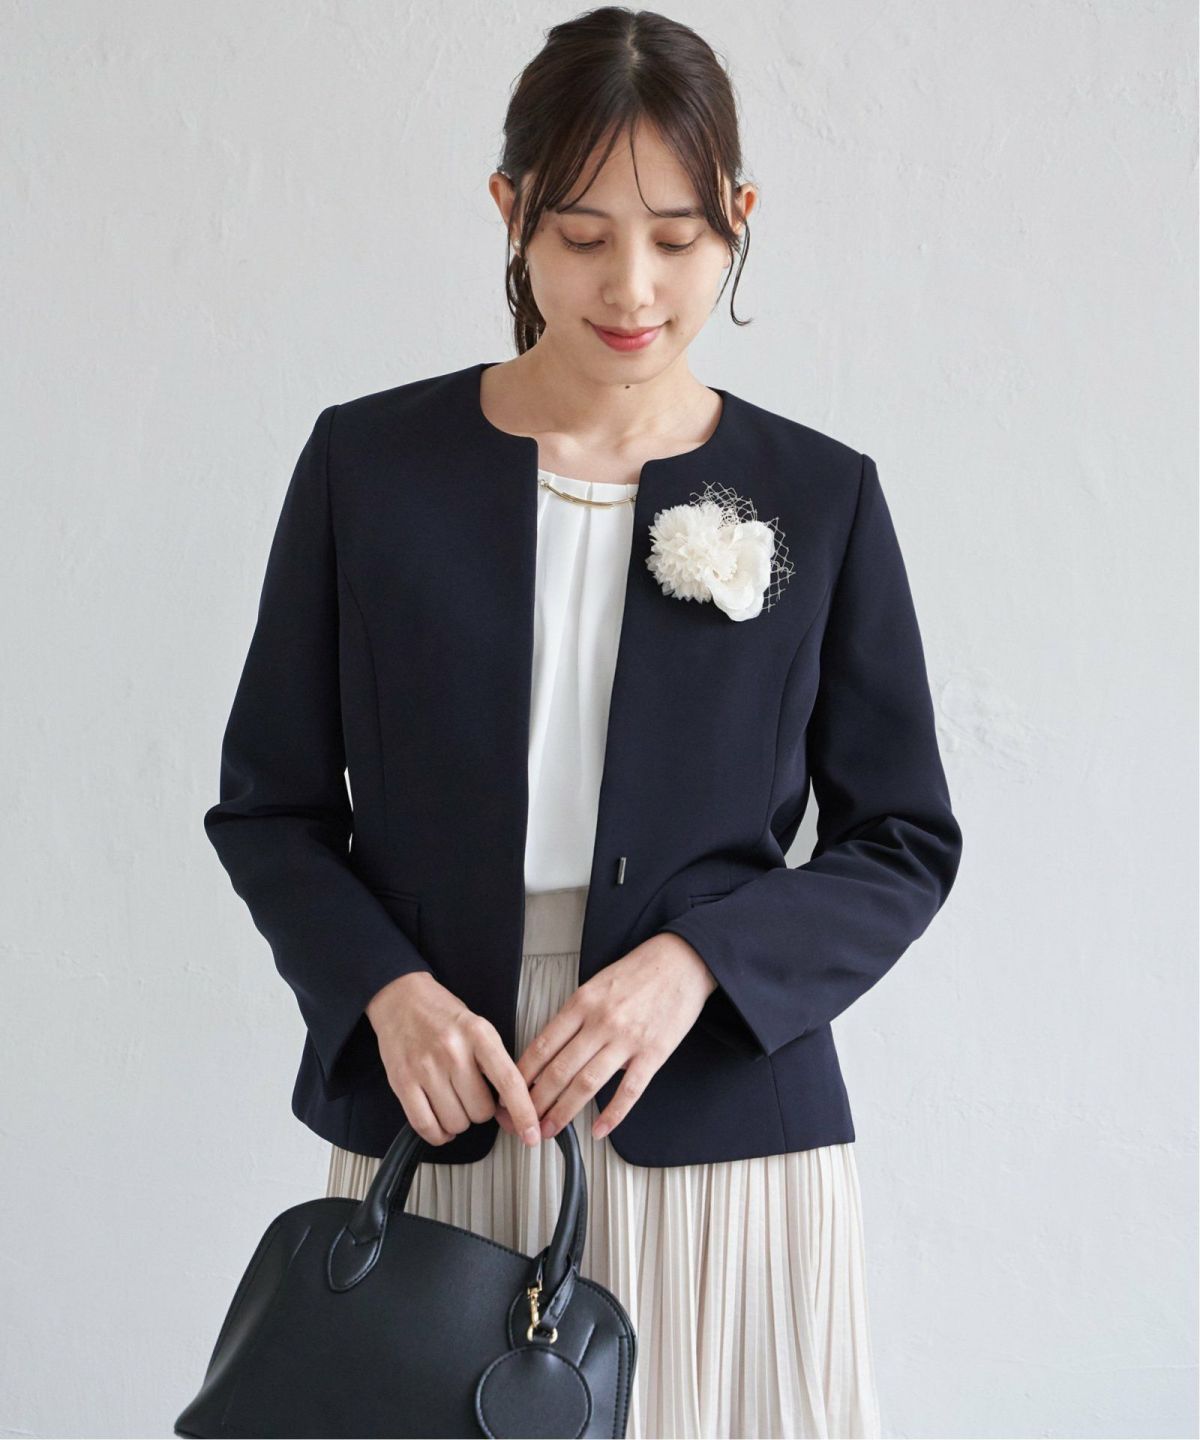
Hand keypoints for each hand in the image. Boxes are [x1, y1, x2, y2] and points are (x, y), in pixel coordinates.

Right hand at [367, 971, 543, 1148]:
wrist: (401, 998)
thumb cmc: (444, 1016)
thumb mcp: (478, 1027)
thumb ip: (495, 1063)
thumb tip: (510, 1109)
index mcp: (479, 1034)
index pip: (509, 1081)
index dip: (524, 1113)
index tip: (532, 1135)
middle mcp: (453, 1051)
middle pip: (481, 1111)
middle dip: (481, 1111)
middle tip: (471, 1094)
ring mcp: (425, 1068)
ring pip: (456, 1123)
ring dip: (458, 1121)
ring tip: (453, 1100)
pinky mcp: (402, 1082)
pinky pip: (426, 1126)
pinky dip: (438, 1134)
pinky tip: (440, 1122)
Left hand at [493, 933, 717, 1143]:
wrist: (681, 961)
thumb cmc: (638, 972)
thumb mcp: (596, 985)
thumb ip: (575, 1016)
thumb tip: (552, 1051)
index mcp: (582, 1003)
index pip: (542, 1046)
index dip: (522, 1076)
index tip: (511, 1093)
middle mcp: (600, 1022)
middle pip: (559, 1070)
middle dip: (536, 1102)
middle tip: (523, 1121)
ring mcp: (627, 1039)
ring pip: (587, 1084)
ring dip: (564, 1112)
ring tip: (550, 1130)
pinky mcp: (653, 1053)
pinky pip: (629, 1090)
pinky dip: (612, 1114)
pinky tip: (599, 1129)